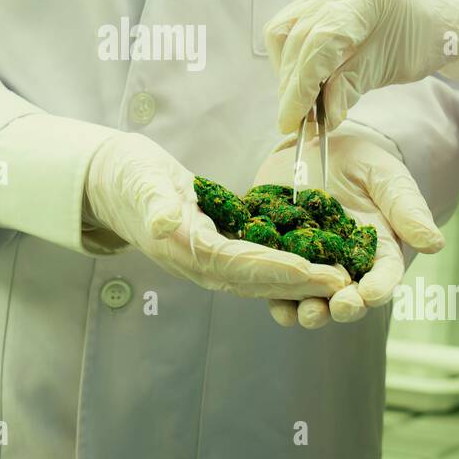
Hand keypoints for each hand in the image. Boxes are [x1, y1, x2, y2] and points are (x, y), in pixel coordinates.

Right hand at [84, 132, 350, 299]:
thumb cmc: (128, 174)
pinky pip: (256, 264)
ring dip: (300, 282)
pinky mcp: (216, 249)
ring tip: (341, 279)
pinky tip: (316, 261)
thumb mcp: (140, 180)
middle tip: (345, 283)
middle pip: (258, 280)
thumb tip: (165, 222)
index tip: (314, 271)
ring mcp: (208, 261)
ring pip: (261, 278)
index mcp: (185, 248)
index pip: (240, 264)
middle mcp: (199, 264)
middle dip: (302, 284)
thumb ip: (154, 201)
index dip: (278, 269)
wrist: (112, 181)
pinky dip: (287, 267)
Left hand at [253, 122, 444, 328]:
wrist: (314, 144)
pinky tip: (275, 304)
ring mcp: (311, 262)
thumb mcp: (385, 177)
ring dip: (310, 311)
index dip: (379, 287)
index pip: (383, 275)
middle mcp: (346, 264)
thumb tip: (435, 244)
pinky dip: (276, 296)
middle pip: (349, 295)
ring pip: (312, 297)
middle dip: (346, 307)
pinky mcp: (279, 255)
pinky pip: (278, 281)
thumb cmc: (359, 161)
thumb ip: (406, 209)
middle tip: (340, 308)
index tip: (372, 294)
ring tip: (308, 315)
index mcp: (378, 249)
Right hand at [265, 0, 458, 134]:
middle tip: (296, 116)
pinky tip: (304, 75)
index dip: (301, 84)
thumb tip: (320, 118)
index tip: (291, 119)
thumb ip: (350, 88)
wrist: (435, 18)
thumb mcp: (390, 69)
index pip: (320, 41)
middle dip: (292, 82)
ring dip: (287, 69)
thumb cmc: (420, 42)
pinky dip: (292, 54)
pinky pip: (290, 23)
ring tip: (299, 97)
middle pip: (297, 35)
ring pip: (284, 28)